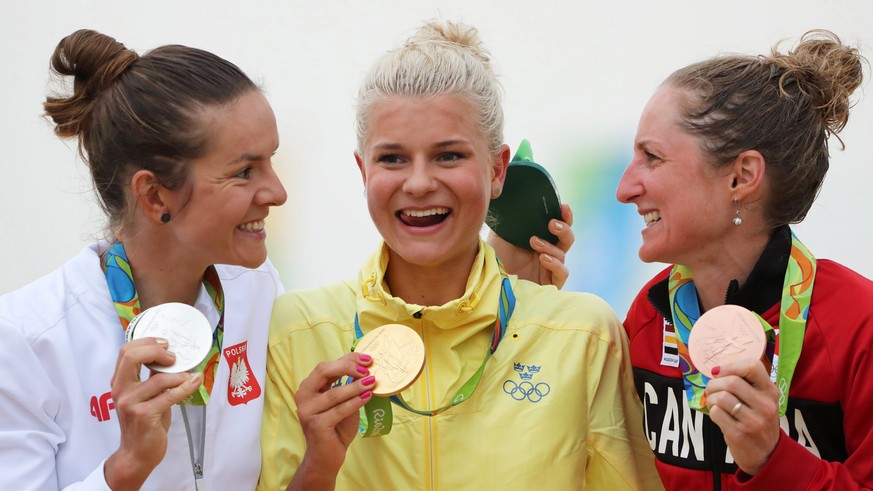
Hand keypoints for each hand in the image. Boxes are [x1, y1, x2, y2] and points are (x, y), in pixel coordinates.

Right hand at [104, 337, 202, 488]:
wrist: (137, 453)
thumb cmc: (145, 422)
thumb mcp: (145, 395)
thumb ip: (152, 376)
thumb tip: (171, 356)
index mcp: (119, 382)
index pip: (126, 351)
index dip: (147, 342)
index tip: (165, 344)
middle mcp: (120, 390)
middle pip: (132, 356)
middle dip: (157, 350)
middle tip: (174, 357)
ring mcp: (130, 403)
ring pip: (158, 378)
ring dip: (180, 375)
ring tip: (190, 377)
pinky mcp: (144, 415)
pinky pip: (170, 395)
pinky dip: (186, 387)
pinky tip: (195, 382)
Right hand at [290, 353, 374, 490]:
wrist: (326, 457)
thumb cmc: (336, 427)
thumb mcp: (343, 401)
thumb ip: (349, 385)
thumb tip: (366, 367)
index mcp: (309, 387)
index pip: (326, 366)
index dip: (347, 359)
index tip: (367, 359)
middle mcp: (303, 396)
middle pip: (323, 371)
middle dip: (347, 367)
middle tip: (367, 369)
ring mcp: (307, 411)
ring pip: (333, 393)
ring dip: (355, 386)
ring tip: (372, 382)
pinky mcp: (316, 425)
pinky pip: (338, 410)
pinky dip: (354, 402)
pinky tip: (367, 396)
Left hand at [487, 203, 574, 288]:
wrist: (489, 280)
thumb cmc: (494, 258)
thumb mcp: (502, 234)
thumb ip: (512, 219)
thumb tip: (517, 200)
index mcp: (539, 240)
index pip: (558, 227)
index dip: (565, 217)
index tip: (563, 207)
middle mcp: (546, 253)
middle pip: (567, 239)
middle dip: (563, 229)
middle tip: (551, 224)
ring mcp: (548, 269)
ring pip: (562, 254)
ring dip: (550, 246)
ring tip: (534, 242)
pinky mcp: (549, 285)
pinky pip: (563, 273)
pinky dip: (555, 264)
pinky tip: (543, 259)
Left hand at [704, 358, 780, 475]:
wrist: (766, 454)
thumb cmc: (758, 420)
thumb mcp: (761, 400)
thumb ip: (745, 383)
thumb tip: (716, 370)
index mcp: (770, 391)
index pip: (753, 366)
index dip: (731, 366)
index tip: (720, 373)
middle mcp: (765, 405)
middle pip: (732, 381)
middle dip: (714, 384)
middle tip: (711, 390)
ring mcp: (753, 421)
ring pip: (721, 397)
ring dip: (711, 398)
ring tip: (714, 403)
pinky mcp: (739, 434)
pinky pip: (716, 413)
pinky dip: (712, 411)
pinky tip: (718, 415)